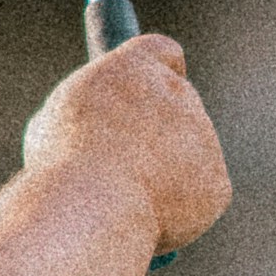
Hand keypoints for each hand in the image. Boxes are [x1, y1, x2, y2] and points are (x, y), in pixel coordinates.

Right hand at [24, 33, 229, 256]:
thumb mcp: (57, 124)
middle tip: (126, 171)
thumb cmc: (62, 164)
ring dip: (165, 179)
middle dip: (160, 137)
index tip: (147, 96)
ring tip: (122, 203)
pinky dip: (178, 215)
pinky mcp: (218, 184)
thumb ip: (93, 121)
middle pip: (181, 109)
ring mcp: (205, 138)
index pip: (162, 54)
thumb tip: (102, 144)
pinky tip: (144, 221)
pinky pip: (199, 201)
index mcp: (136, 67)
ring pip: (190, 160)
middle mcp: (179, 94)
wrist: (92, 203)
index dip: (157, 76)